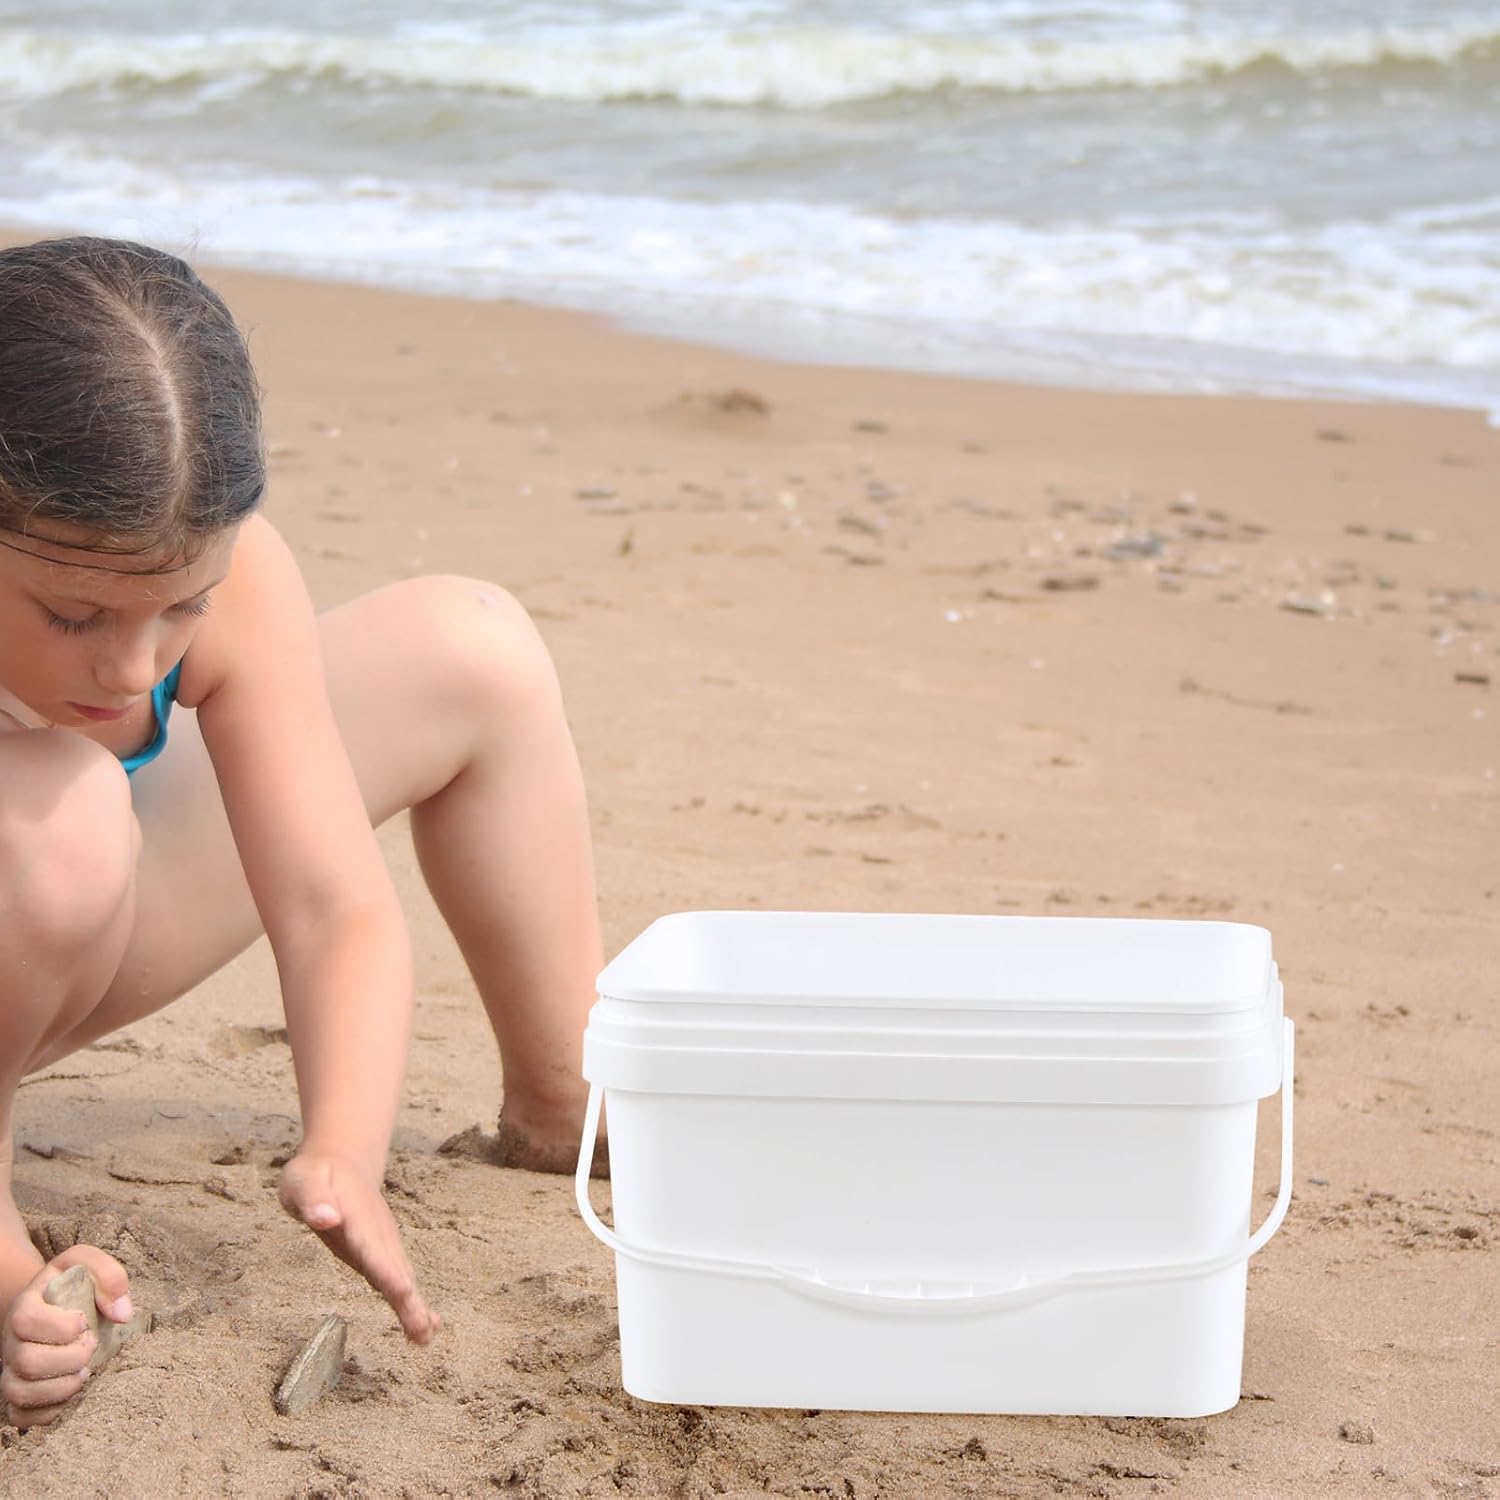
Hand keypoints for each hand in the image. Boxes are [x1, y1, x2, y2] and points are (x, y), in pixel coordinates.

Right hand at [0, 1246, 131, 1427]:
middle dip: (69, 1358)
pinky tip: (72, 1392)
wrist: (51, 1304)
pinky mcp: (17, 1396)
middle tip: (91, 1346)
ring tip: (85, 1371)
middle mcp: (11, 1342)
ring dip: (62, 1387)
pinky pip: (22, 1416)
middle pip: (27, 1361)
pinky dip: (50, 1411)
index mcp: (24, 1307)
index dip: (60, 1326)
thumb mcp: (86, 1264)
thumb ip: (108, 1276)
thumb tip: (123, 1314)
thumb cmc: (72, 1285)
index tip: (84, 1321)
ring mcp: (11, 1371)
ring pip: (20, 1393)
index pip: (26, 1320)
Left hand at [277, 1151, 438, 1343]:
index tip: (403, 1290)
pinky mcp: (381, 1255)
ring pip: (400, 1276)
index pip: (370, 1244)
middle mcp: (376, 1232)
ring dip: (413, 1307)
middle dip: (407, 1298)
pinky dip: (411, 1304)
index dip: (385, 1268)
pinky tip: (423, 1329)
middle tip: (423, 1329)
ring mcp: (383, 1244)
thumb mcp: (303, 1180)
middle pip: (393, 1267)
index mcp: (357, 1214)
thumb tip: (325, 1218)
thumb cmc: (316, 1174)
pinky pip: (397, 1280)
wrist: (343, 1161)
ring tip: (426, 1337)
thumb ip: (313, 1198)